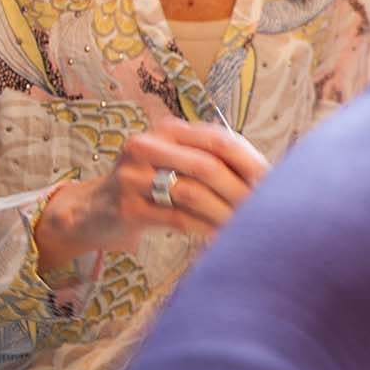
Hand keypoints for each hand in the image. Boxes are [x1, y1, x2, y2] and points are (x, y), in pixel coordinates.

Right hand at [35, 119, 270, 269]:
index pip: (220, 140)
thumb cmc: (149, 187)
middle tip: (265, 210)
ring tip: (247, 227)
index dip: (251, 162)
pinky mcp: (127, 207)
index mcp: (169, 129)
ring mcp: (133, 176)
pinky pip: (178, 219)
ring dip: (226, 214)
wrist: (92, 211)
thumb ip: (213, 161)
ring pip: (194, 194)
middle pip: (209, 166)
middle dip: (242, 191)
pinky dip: (206, 230)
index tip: (277, 183)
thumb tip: (269, 179)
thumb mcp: (176, 162)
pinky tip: (222, 239)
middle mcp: (148, 145)